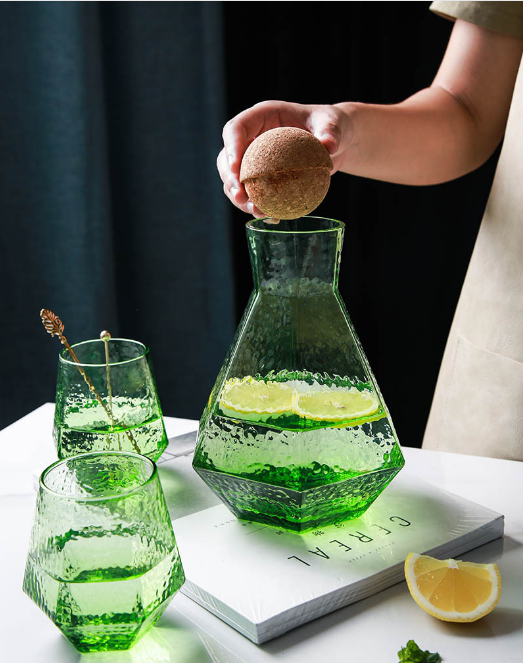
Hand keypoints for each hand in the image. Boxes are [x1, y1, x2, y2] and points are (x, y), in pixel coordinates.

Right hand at [217, 100, 352, 215]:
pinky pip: (251, 192)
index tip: (237, 169)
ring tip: (256, 211)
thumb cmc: (330, 126)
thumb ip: (330, 133)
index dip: (231, 147)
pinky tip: (271, 217)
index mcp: (262, 116)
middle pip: (226, 157)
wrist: (333, 142)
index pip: (236, 128)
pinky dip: (256, 206)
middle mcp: (252, 137)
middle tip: (241, 196)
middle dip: (230, 179)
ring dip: (239, 198)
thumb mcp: (334, 125)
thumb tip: (328, 146)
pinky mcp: (260, 176)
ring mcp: (253, 158)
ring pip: (234, 179)